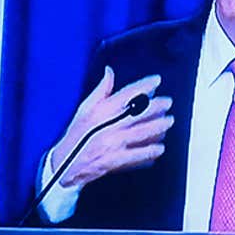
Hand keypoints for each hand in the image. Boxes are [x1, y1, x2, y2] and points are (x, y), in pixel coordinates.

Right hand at [52, 66, 170, 188]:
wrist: (65, 164)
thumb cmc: (77, 134)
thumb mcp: (85, 109)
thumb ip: (101, 91)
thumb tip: (109, 71)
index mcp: (99, 111)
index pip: (125, 94)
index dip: (143, 85)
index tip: (157, 80)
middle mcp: (105, 126)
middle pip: (136, 113)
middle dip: (156, 106)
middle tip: (168, 102)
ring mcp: (110, 143)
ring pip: (140, 133)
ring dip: (158, 127)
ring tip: (169, 121)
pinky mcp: (113, 160)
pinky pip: (136, 155)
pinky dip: (149, 151)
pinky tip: (160, 148)